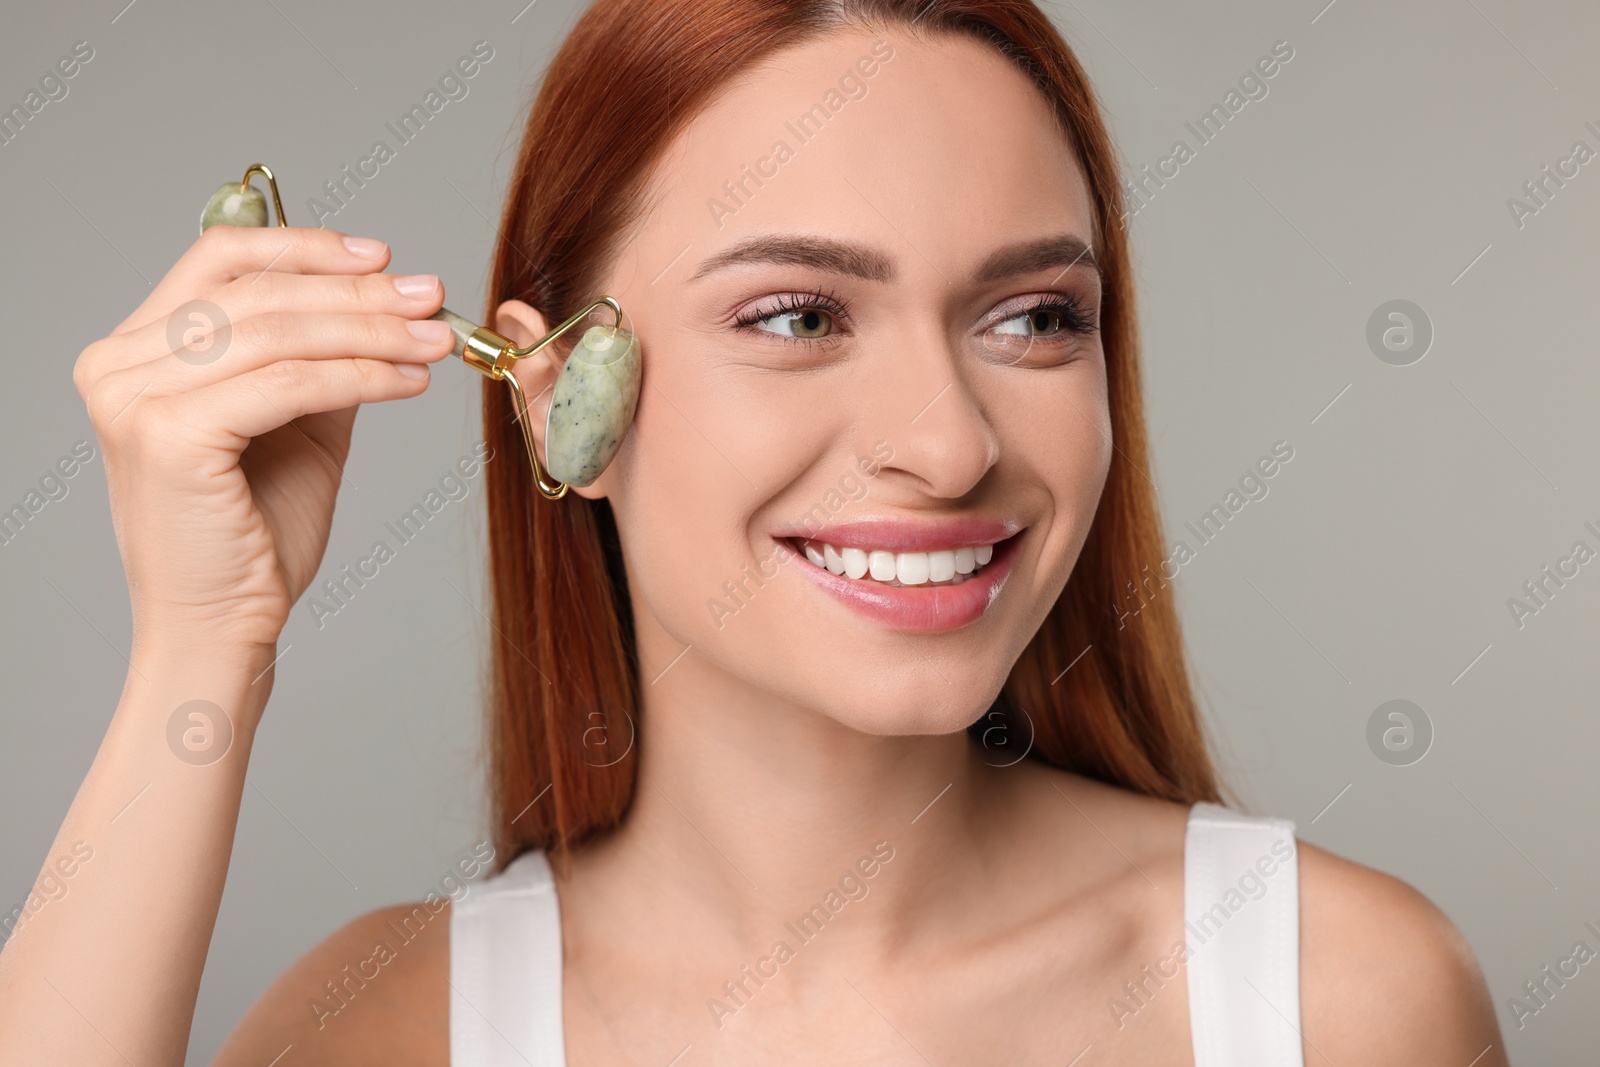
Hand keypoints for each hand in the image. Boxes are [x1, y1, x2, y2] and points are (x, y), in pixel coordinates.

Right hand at [72, 226, 452, 658]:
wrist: (221, 624)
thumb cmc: (254, 535)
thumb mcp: (297, 425)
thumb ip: (319, 359)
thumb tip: (382, 302)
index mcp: (134, 351)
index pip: (219, 261)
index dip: (304, 247)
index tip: (381, 258)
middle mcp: (118, 366)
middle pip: (259, 294)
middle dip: (359, 294)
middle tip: (430, 299)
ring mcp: (135, 399)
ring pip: (280, 334)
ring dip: (372, 332)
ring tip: (435, 342)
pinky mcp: (170, 435)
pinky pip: (289, 385)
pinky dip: (360, 376)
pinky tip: (409, 383)